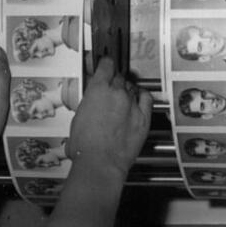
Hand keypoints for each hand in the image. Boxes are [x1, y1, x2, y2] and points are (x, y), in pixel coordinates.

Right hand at [66, 56, 151, 180]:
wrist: (100, 162)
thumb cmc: (85, 145)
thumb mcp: (78, 117)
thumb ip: (88, 104)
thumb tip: (92, 104)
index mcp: (97, 89)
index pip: (106, 66)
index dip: (106, 64)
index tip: (107, 65)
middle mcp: (116, 93)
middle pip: (119, 78)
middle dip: (115, 83)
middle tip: (111, 91)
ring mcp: (131, 104)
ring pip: (132, 88)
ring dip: (127, 91)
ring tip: (123, 100)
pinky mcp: (143, 117)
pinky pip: (147, 99)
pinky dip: (143, 97)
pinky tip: (140, 99)